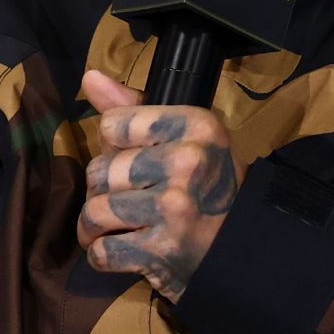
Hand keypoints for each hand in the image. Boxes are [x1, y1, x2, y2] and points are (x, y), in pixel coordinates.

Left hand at [76, 69, 243, 302]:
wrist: (243, 241)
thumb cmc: (206, 183)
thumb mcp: (185, 135)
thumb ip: (134, 107)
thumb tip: (89, 78)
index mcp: (194, 125)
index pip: (113, 124)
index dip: (114, 144)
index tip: (133, 158)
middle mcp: (186, 163)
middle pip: (99, 170)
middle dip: (102, 189)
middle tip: (124, 198)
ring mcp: (173, 209)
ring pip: (94, 211)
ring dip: (94, 225)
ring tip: (112, 227)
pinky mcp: (162, 251)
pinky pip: (101, 251)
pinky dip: (102, 255)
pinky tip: (120, 249)